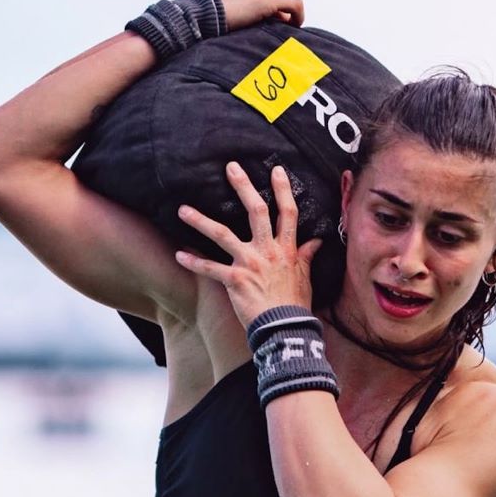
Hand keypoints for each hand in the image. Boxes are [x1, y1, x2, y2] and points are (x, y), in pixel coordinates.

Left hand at [174, 163, 320, 327]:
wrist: (285, 328)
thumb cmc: (295, 305)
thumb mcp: (305, 277)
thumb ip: (306, 256)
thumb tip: (316, 241)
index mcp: (286, 248)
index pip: (287, 212)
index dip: (283, 190)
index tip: (277, 170)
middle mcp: (267, 250)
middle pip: (256, 211)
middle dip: (243, 187)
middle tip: (231, 167)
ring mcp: (250, 263)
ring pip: (222, 234)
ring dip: (200, 221)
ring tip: (182, 210)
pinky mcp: (234, 280)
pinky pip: (210, 268)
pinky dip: (194, 262)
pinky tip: (179, 255)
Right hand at [210, 0, 304, 30]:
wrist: (202, 12)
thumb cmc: (207, 8)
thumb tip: (255, 12)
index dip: (261, 2)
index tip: (252, 16)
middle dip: (267, 11)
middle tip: (253, 26)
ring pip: (281, 5)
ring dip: (274, 18)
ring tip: (259, 29)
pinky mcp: (267, 1)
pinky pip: (295, 6)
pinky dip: (299, 16)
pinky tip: (295, 27)